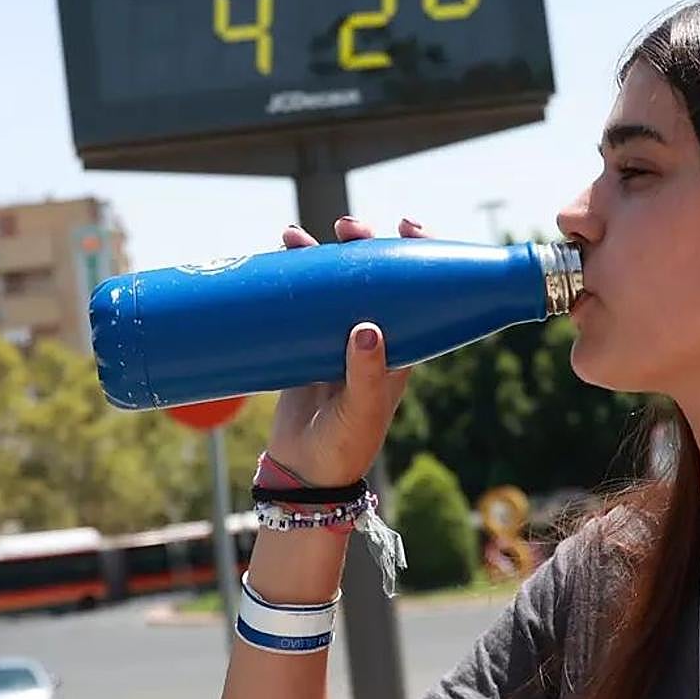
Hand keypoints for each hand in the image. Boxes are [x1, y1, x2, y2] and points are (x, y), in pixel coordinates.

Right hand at [265, 217, 430, 486]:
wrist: (303, 471)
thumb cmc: (344, 446)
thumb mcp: (360, 411)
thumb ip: (366, 374)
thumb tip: (368, 327)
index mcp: (401, 346)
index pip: (418, 290)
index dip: (419, 253)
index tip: (408, 227)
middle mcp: (373, 336)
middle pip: (373, 275)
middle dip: (363, 244)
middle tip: (347, 228)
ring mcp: (336, 337)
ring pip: (334, 283)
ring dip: (322, 254)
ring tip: (298, 236)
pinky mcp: (304, 343)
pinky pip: (301, 301)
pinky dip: (292, 275)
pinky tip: (280, 252)